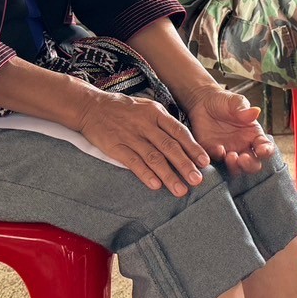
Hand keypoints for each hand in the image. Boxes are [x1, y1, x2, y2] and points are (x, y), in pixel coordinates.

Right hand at [73, 90, 210, 195]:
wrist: (91, 107)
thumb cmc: (123, 109)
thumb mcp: (147, 107)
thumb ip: (164, 123)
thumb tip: (184, 141)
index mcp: (156, 113)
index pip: (179, 132)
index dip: (193, 148)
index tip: (205, 162)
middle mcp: (145, 124)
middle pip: (169, 146)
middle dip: (185, 165)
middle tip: (197, 180)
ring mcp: (130, 135)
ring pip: (154, 157)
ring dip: (168, 175)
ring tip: (180, 190)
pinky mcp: (115, 146)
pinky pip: (133, 162)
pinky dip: (145, 174)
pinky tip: (155, 185)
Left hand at [182, 84, 272, 173]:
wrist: (202, 102)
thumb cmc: (223, 101)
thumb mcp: (234, 101)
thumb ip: (243, 108)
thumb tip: (255, 112)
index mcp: (253, 135)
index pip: (265, 147)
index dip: (266, 151)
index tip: (261, 150)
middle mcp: (243, 147)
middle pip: (253, 164)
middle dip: (250, 165)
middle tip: (243, 158)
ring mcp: (228, 152)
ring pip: (237, 169)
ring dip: (236, 167)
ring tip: (230, 156)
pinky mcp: (212, 154)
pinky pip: (217, 163)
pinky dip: (218, 159)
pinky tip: (217, 149)